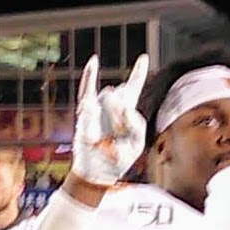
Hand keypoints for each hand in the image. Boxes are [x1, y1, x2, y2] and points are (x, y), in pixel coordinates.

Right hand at [69, 54, 150, 186]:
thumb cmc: (117, 160)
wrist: (96, 172)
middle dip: (125, 110)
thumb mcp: (136, 144)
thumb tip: (124, 106)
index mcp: (127, 113)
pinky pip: (87, 90)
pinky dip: (90, 75)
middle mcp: (112, 106)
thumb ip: (137, 124)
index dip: (138, 73)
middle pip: (124, 93)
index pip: (134, 88)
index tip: (143, 57)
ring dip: (113, 114)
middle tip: (119, 131)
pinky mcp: (86, 112)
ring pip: (111, 97)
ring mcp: (98, 107)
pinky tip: (94, 61)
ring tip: (108, 134)